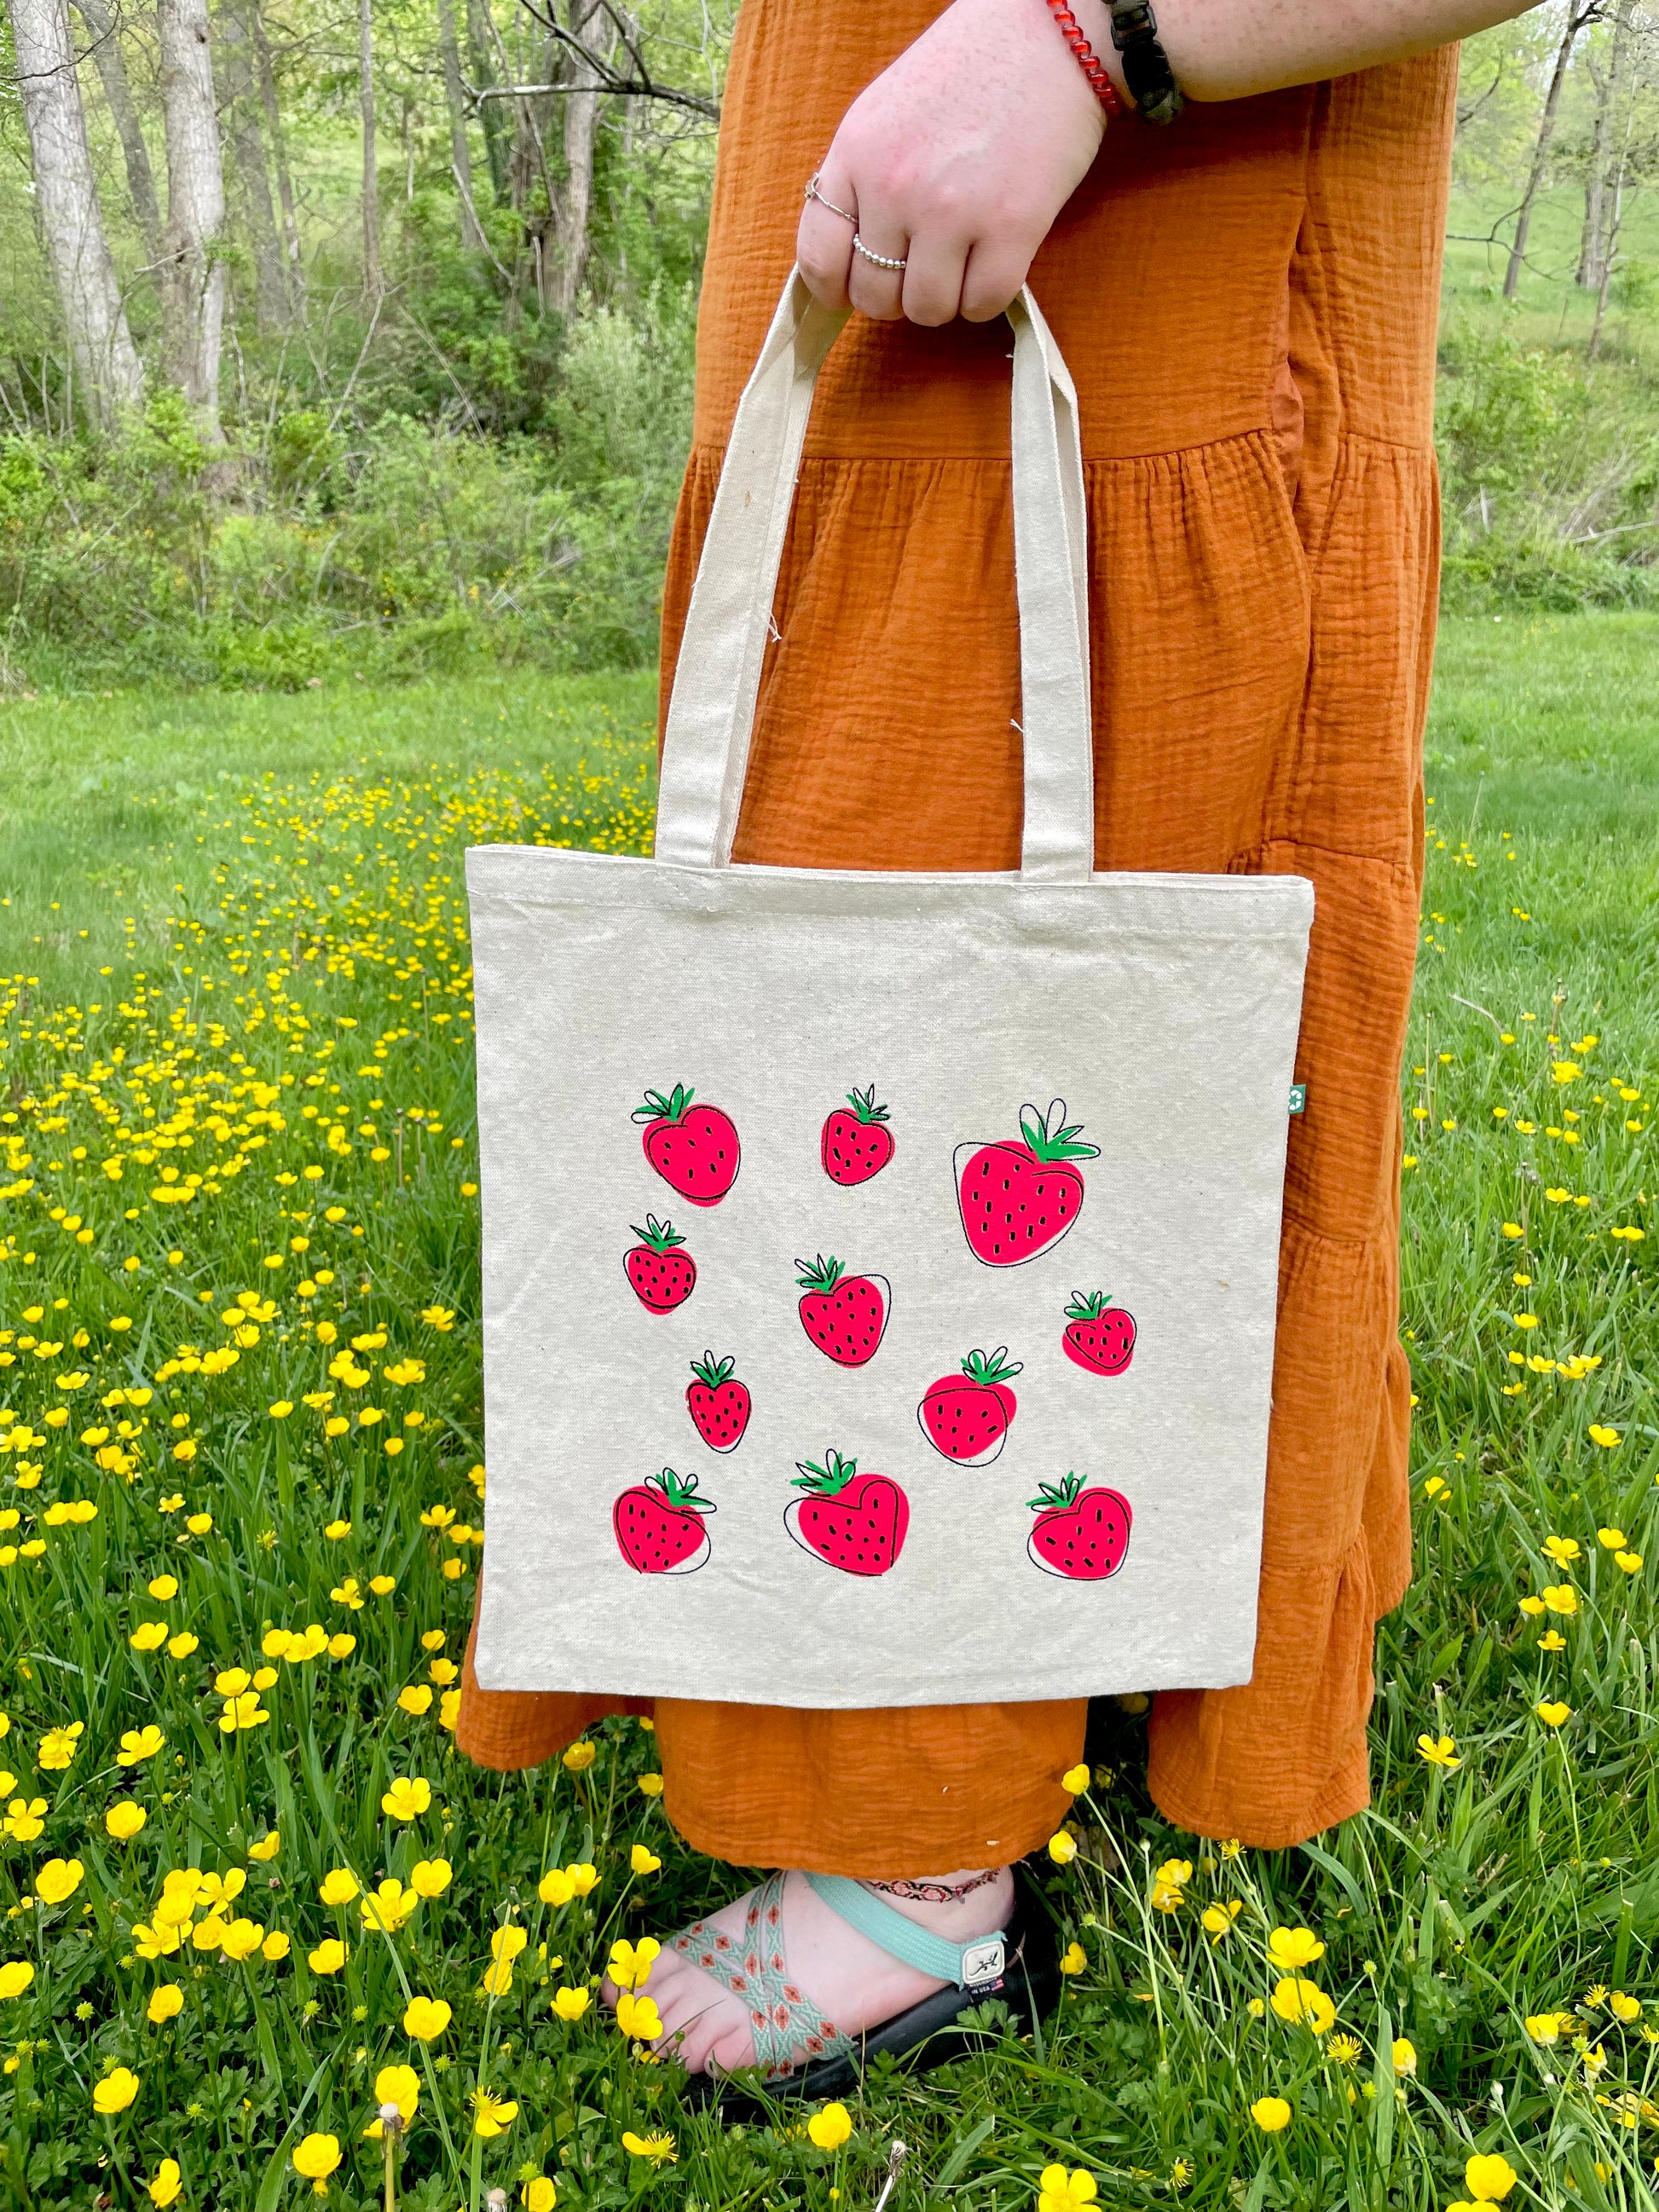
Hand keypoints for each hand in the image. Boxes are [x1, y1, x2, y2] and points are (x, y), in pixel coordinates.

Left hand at [797, 0, 1112, 325]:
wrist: (1048, 33)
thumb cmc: (969, 71)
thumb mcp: (885, 112)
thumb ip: (859, 180)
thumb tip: (848, 259)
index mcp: (857, 153)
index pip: (819, 258)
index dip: (835, 289)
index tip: (851, 291)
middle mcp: (896, 186)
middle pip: (874, 296)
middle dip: (897, 296)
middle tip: (921, 269)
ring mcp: (953, 211)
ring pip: (927, 310)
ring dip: (944, 300)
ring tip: (961, 262)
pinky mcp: (1012, 228)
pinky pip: (982, 305)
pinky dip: (986, 298)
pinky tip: (994, 262)